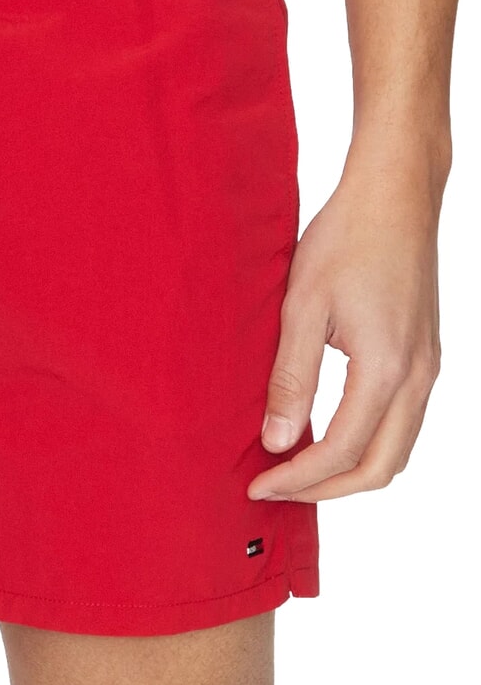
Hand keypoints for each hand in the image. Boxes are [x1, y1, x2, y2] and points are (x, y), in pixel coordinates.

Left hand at [247, 147, 443, 502]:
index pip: (342, 452)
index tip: (258, 486)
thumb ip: (290, 379)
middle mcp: (417, 377)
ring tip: (295, 466)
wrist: (395, 195)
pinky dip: (367, 443)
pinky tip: (326, 432)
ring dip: (349, 470)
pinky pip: (402, 423)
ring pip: (396, 450)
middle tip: (275, 487)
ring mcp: (428, 368)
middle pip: (380, 468)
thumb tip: (277, 441)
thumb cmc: (346, 239)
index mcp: (385, 368)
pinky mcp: (425, 357)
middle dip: (325, 489)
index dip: (297, 479)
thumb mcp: (302, 307)